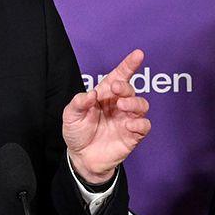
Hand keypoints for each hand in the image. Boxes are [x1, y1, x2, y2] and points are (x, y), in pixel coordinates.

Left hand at [62, 49, 152, 184]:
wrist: (81, 159)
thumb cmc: (78, 133)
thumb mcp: (70, 116)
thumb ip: (78, 103)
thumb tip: (91, 94)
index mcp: (105, 95)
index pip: (120, 76)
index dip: (129, 65)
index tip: (138, 54)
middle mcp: (119, 105)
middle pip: (130, 89)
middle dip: (125, 86)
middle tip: (114, 89)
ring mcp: (127, 119)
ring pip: (142, 105)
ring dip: (134, 102)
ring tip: (121, 106)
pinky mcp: (133, 135)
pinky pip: (144, 126)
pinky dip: (140, 123)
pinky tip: (128, 124)